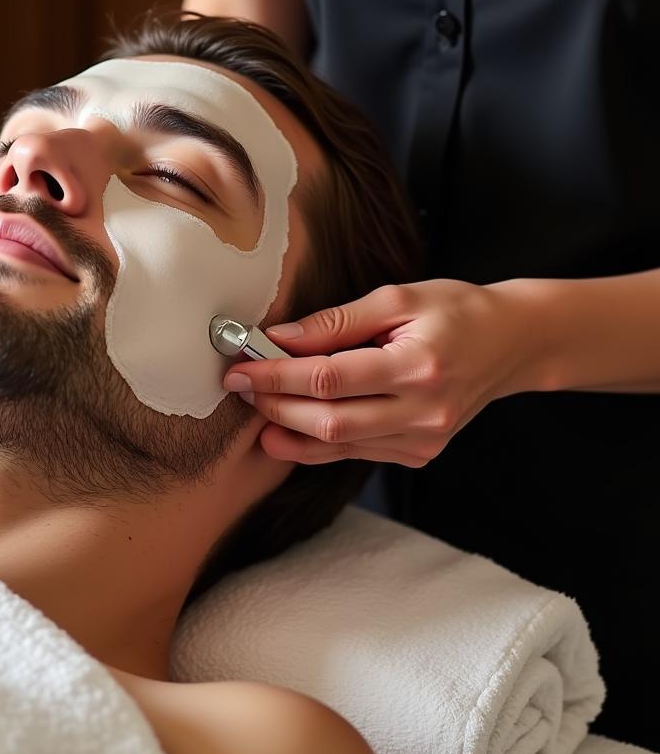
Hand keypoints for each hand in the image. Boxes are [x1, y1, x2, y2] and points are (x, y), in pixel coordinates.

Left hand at [224, 280, 537, 466]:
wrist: (513, 344)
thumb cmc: (456, 311)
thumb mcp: (397, 299)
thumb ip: (335, 322)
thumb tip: (279, 338)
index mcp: (419, 366)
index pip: (330, 378)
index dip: (277, 376)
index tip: (240, 367)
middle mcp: (424, 411)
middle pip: (329, 422)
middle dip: (275, 406)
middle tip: (240, 387)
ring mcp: (424, 440)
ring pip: (338, 446)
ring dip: (289, 430)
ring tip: (257, 408)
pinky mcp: (420, 454)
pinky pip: (356, 454)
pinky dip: (317, 443)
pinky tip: (291, 426)